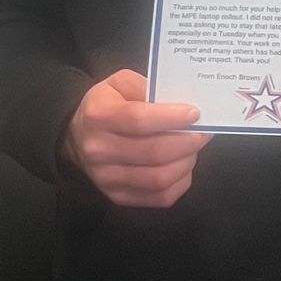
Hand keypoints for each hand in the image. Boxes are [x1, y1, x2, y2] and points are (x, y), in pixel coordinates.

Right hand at [62, 68, 208, 208]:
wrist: (76, 137)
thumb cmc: (105, 106)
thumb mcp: (119, 84)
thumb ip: (146, 87)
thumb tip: (177, 104)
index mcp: (98, 116)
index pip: (139, 120)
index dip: (171, 118)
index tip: (194, 114)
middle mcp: (99, 150)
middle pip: (154, 153)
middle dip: (187, 142)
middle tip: (203, 133)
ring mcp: (107, 178)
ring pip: (159, 178)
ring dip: (186, 163)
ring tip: (193, 148)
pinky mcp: (118, 196)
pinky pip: (160, 197)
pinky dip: (180, 182)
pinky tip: (182, 166)